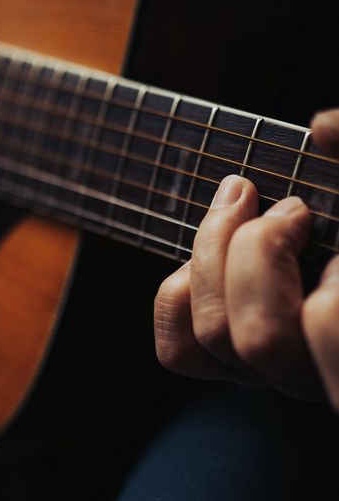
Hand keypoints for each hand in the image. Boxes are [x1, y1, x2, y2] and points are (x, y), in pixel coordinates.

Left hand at [154, 107, 338, 410]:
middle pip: (259, 338)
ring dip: (211, 257)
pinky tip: (206, 253)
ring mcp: (277, 372)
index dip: (294, 263)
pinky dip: (178, 294)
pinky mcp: (237, 364)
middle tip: (274, 200)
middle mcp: (320, 369)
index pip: (325, 322)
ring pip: (215, 340)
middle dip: (252, 251)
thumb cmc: (338, 205)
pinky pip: (182, 350)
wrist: (332, 230)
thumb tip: (321, 128)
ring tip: (237, 205)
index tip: (301, 210)